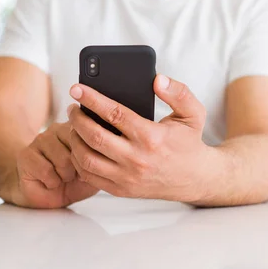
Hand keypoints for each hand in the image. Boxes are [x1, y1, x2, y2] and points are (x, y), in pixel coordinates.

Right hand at [11, 122, 98, 208]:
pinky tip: (49, 181)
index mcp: (75, 129)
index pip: (90, 136)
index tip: (86, 167)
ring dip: (64, 176)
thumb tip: (109, 154)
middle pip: (78, 148)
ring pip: (63, 160)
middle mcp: (57, 129)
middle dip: (78, 169)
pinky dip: (51, 182)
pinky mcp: (26, 154)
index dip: (91, 158)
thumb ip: (103, 161)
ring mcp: (40, 139)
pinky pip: (47, 169)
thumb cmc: (71, 183)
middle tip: (72, 174)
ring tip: (61, 177)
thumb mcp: (95, 173)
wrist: (45, 196)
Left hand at [67, 75, 214, 202]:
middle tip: (72, 107)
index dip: (92, 99)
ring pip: (86, 158)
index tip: (76, 88)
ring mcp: (127, 177)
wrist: (195, 179)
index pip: (114, 113)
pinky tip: (79, 146)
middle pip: (94, 136)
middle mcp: (136, 158)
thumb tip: (158, 79)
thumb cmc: (189, 142)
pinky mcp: (121, 189)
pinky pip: (89, 176)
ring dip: (74, 139)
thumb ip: (178, 92)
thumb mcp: (193, 113)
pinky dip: (78, 160)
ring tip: (74, 125)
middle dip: (77, 118)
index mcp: (151, 137)